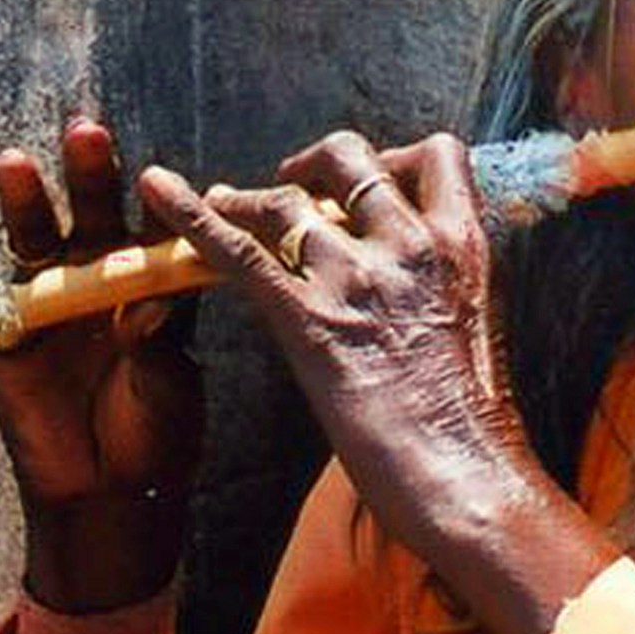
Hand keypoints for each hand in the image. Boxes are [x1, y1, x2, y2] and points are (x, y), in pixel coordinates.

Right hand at [0, 116, 202, 610]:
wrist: (110, 490)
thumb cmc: (157, 433)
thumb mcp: (169, 389)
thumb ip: (157, 346)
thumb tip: (146, 307)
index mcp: (147, 285)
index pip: (151, 232)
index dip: (157, 204)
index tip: (164, 178)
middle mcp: (95, 280)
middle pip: (91, 216)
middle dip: (88, 175)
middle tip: (88, 132)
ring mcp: (47, 303)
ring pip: (34, 242)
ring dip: (24, 203)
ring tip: (14, 165)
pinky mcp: (4, 337)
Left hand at [137, 129, 606, 633]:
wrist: (468, 477)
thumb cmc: (476, 426)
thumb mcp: (474, 330)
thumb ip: (441, 289)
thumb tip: (412, 281)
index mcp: (465, 247)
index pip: (436, 156)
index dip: (395, 158)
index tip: (373, 185)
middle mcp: (411, 246)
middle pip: (351, 158)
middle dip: (315, 164)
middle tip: (293, 186)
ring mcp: (358, 279)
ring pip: (287, 200)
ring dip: (248, 197)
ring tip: (223, 202)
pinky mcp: (309, 321)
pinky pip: (238, 251)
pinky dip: (192, 216)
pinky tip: (158, 190)